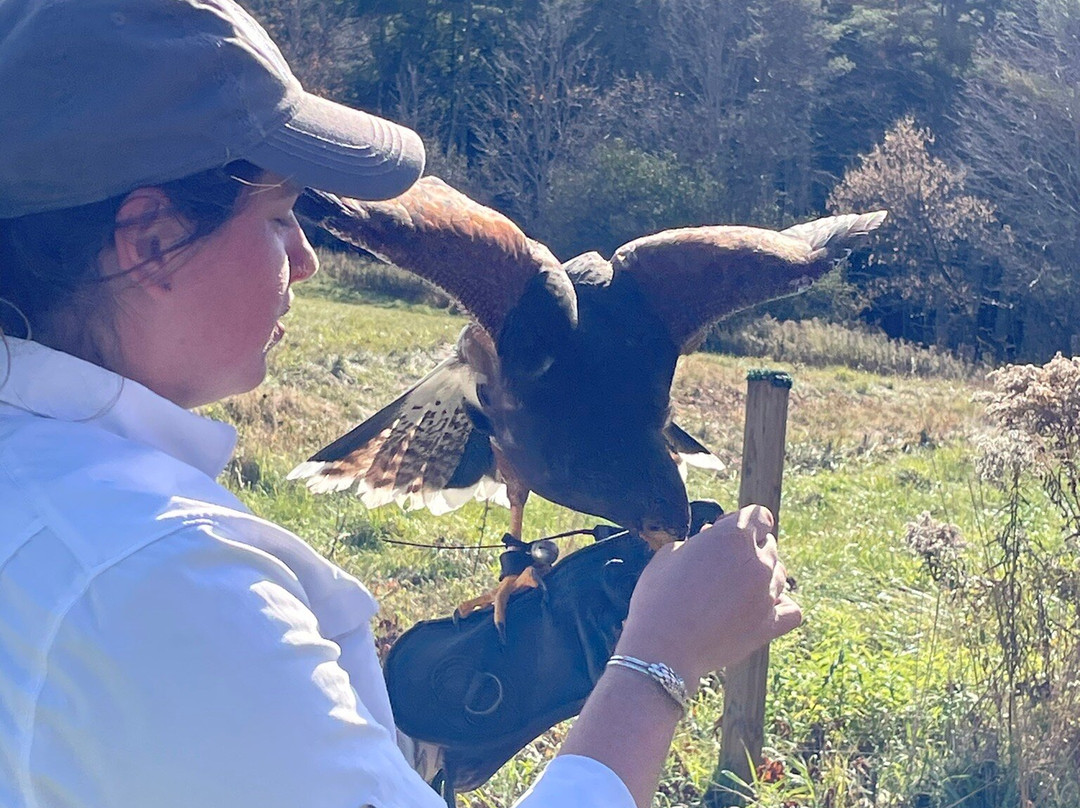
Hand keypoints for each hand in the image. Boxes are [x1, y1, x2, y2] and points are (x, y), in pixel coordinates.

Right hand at [615, 505, 801, 687]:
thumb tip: (708, 541)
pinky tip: (764, 607)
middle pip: (768, 545)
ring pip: (780, 574)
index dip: (741, 521)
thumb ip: (698, 541)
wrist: (663, 647)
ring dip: (762, 575)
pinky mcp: (769, 625)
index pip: (759, 515)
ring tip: (736, 588)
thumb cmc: (658, 597)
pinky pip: (792, 610)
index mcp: (733, 536)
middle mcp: (757, 561)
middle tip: (721, 564)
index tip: (723, 532)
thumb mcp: (669, 554)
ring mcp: (767, 594)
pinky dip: (782, 605)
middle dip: (748, 549)